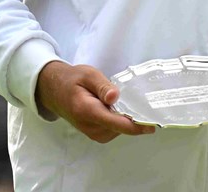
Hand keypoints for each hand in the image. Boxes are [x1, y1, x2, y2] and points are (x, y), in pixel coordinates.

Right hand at [35, 61, 155, 142]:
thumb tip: (114, 97)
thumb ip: (102, 86)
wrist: (54, 91)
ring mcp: (91, 132)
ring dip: (126, 120)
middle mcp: (89, 126)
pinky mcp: (94, 133)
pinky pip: (113, 130)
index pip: (115, 123)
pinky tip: (120, 109)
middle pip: (120, 128)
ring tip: (128, 104)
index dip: (136, 126)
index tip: (153, 125)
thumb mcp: (88, 74)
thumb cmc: (72, 79)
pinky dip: (120, 121)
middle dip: (134, 119)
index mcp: (87, 111)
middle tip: (147, 105)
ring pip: (118, 130)